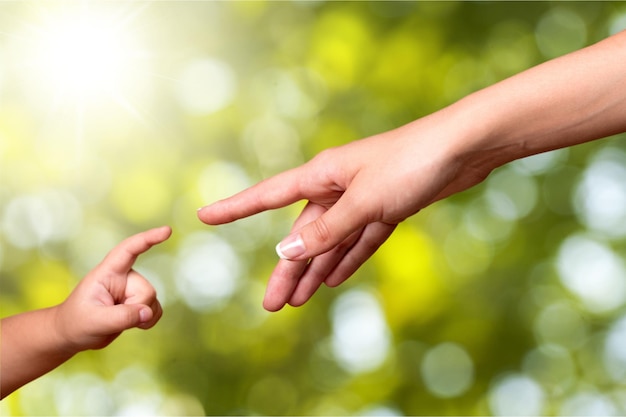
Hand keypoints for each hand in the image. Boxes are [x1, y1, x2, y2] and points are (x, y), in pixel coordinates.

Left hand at [54, 226, 171, 352]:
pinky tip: (134, 325)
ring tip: (117, 322)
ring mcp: (133, 290)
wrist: (73, 335)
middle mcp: (124, 278)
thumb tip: (148, 312)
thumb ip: (122, 316)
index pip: (129, 250)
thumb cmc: (77, 322)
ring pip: (152, 301)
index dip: (148, 238)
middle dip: (136, 309)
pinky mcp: (139, 303)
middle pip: (146, 290)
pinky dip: (148, 321)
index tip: (167, 231)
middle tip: (112, 320)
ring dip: (141, 318)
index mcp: (108, 273)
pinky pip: (156, 310)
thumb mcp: (94, 321)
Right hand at [198, 113, 492, 310]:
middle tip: (271, 305)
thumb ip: (327, 230)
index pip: (267, 196)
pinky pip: (360, 239)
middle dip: (288, 269)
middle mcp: (337, 186)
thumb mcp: (365, 201)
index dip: (234, 208)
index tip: (203, 216)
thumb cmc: (411, 163)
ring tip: (298, 302)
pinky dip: (348, 258)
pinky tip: (336, 279)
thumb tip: (285, 253)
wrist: (464, 148)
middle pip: (303, 233)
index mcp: (322, 175)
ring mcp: (362, 197)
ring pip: (331, 241)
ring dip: (317, 271)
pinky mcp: (388, 207)